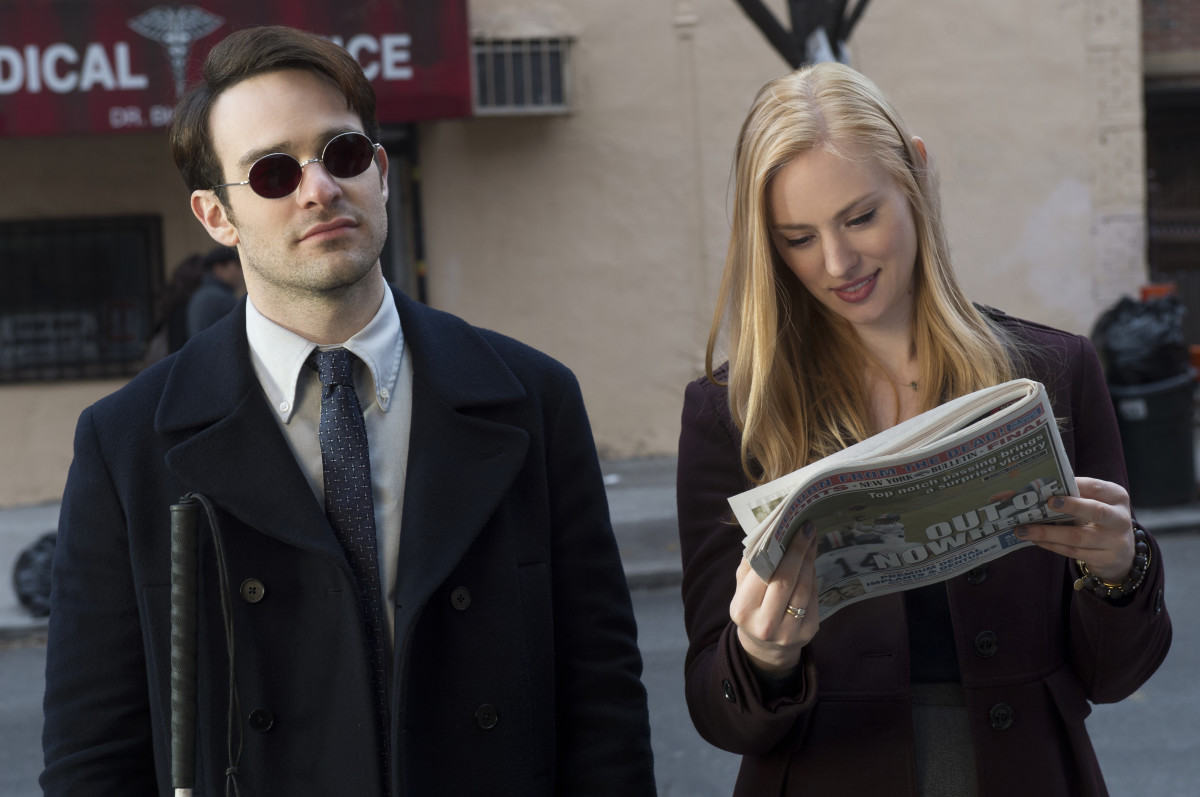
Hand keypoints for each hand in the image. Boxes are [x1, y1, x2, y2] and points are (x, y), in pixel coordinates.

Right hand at [730, 522, 819, 675]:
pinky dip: (813, 577)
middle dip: (798, 551)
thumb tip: (767, 534)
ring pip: (803, 589)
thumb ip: (751, 565)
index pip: (763, 575)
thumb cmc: (752, 608)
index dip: (779, 550)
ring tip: (811, 541)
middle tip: (806, 528)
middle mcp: (765, 625)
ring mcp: (789, 632)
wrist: (765, 646)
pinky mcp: (808, 633)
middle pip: (786, 581)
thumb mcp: (742, 589)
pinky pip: (813, 598)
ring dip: (809, 561)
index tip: (789, 528)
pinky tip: (811, 562)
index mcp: (742, 610)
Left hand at [1014, 476, 1134, 582]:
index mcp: (1118, 497)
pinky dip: (1051, 545)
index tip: (1054, 487)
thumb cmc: (1101, 521)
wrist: (1123, 554)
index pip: (1097, 488)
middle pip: (1096, 512)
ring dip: (1047, 533)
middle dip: (1071, 506)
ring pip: (1077, 537)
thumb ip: (1078, 496)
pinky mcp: (1105, 560)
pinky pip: (1073, 552)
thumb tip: (1042, 490)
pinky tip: (1035, 539)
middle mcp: (1120, 519)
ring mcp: (1115, 542)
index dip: (1076, 486)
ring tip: (1023, 529)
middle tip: (1047, 502)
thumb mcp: (1098, 503)